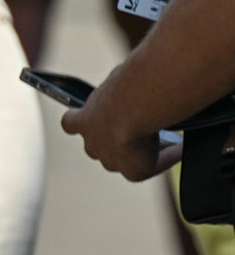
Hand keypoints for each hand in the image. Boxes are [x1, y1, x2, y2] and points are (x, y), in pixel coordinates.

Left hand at [61, 78, 182, 181]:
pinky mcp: (134, 172)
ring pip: (124, 162)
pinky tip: (181, 148)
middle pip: (100, 148)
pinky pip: (153, 167)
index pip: (72, 124)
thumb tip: (135, 86)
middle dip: (115, 142)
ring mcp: (111, 161)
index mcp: (81, 120)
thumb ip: (119, 91)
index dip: (83, 123)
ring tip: (163, 142)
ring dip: (140, 154)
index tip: (97, 119)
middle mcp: (93, 144)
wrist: (133, 105)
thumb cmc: (125, 87)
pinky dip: (167, 158)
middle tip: (138, 132)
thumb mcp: (116, 83)